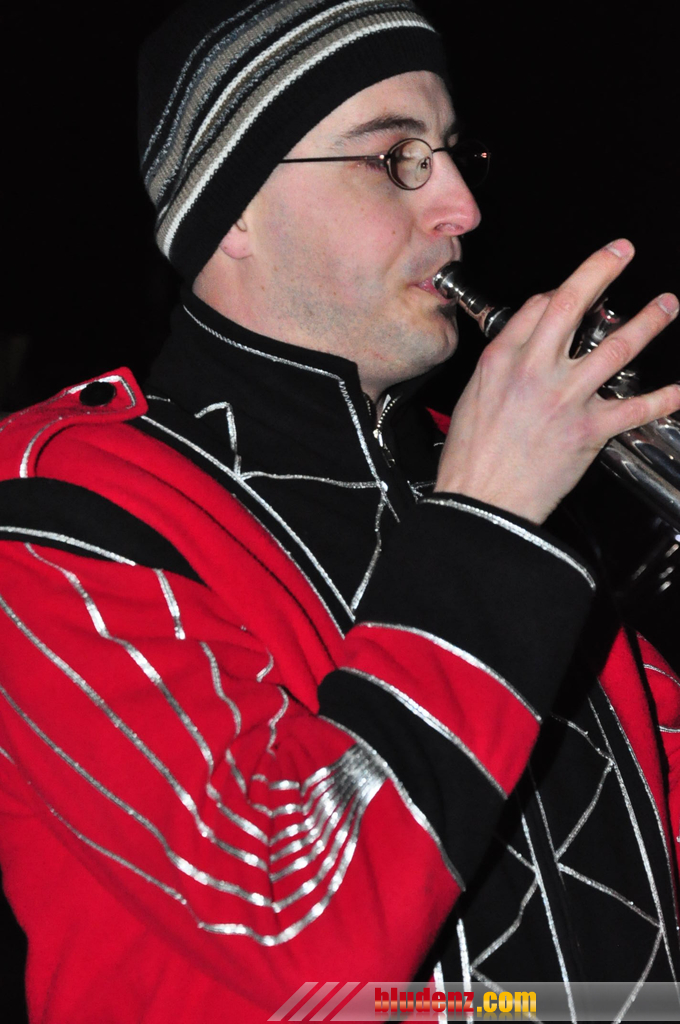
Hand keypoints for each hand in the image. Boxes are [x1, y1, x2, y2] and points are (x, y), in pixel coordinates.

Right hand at [435, 239, 679, 523]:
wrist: (481, 502)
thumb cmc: (471, 459)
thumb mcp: (472, 398)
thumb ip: (502, 366)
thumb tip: (526, 344)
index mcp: (502, 360)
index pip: (538, 308)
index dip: (562, 292)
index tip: (577, 288)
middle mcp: (535, 370)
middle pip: (573, 304)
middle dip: (602, 270)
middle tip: (623, 253)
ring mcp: (566, 397)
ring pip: (616, 346)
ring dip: (649, 322)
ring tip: (666, 305)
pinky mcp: (589, 429)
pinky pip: (636, 408)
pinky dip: (665, 398)